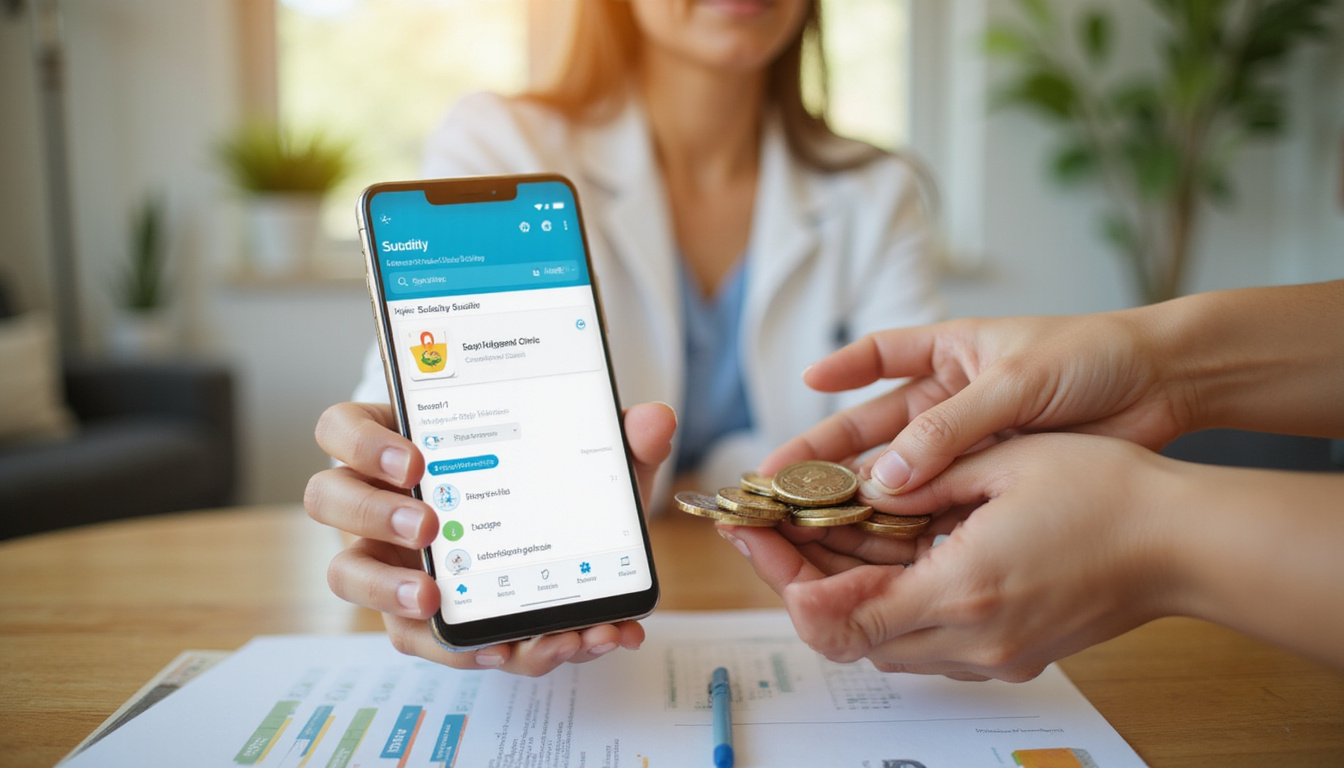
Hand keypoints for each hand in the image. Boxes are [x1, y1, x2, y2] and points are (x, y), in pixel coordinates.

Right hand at [305, 401, 675, 675]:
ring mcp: (387, 556)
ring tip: (475, 607)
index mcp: (398, 439)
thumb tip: (654, 420)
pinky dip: (491, 649)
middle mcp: (376, 497)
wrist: (550, 526)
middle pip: (330, 499)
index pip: (341, 427)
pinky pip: (429, 639)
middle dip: (375, 515)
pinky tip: (560, 640)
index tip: (414, 457)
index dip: (364, 440)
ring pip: (354, 579)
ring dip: (401, 598)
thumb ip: (618, 437)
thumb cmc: (542, 475)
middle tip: (429, 525)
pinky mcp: (416, 613)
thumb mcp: (582, 452)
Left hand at [728, 433, 1175, 681]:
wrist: (1182, 545)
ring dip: (837, 588)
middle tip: (764, 528)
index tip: (753, 535)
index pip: (837, 614)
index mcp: (961, 592)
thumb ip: (921, 480)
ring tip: (806, 531)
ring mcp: (987, 655)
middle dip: (796, 578)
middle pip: (845, 634)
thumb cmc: (1109, 495)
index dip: (781, 579)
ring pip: (876, 640)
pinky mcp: (1002, 652)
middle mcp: (968, 639)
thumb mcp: (1003, 463)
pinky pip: (918, 636)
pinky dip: (883, 596)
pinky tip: (871, 548)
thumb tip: (860, 485)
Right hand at [761, 312, 1198, 509]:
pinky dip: (912, 518)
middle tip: (785, 480)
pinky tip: (882, 541)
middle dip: (831, 452)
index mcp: (954, 351)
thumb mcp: (1015, 382)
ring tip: (818, 520)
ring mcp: (973, 440)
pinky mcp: (995, 477)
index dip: (843, 368)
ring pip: (905, 469)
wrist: (1166, 386)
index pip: (883, 354)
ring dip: (865, 492)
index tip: (807, 385)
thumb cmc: (1093, 358)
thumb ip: (951, 429)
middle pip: (878, 425)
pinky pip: (941, 498)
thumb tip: (887, 475)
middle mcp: (954, 397)